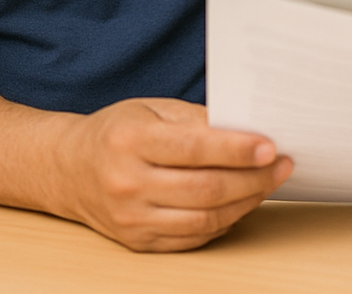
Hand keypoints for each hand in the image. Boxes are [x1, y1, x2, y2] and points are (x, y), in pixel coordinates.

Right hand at [56, 98, 292, 250]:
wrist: (68, 169)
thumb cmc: (118, 132)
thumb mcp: (151, 109)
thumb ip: (197, 119)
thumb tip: (248, 131)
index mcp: (130, 141)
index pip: (194, 148)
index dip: (237, 149)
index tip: (271, 146)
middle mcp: (127, 183)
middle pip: (205, 189)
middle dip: (253, 178)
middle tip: (282, 165)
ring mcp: (131, 218)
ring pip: (203, 219)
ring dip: (246, 202)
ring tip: (268, 182)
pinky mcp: (138, 242)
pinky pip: (192, 238)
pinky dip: (224, 222)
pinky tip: (241, 203)